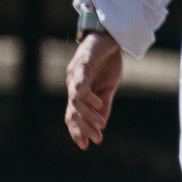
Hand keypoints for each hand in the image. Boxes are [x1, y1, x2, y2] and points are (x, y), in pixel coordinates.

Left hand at [65, 32, 124, 148]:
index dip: (77, 130)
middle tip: (95, 140)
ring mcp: (74, 75)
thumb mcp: (109, 87)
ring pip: (75, 101)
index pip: (72, 115)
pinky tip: (97, 104)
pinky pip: (80, 85)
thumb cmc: (108, 60)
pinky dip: (87, 96)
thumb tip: (101, 125)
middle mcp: (72, 85)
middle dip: (82, 128)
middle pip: (71, 111)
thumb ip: (104, 104)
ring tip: (100, 125)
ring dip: (87, 115)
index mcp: (78, 92)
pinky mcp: (80, 65)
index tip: (85, 145)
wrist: (110, 37)